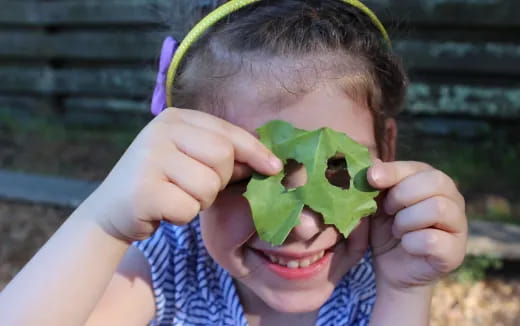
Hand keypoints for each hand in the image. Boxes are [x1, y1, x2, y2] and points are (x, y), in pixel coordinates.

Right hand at [83, 108, 281, 241]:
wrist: (112, 211)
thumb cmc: (161, 183)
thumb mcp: (190, 160)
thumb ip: (222, 155)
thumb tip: (268, 162)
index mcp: (175, 119)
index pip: (228, 132)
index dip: (256, 151)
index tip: (274, 167)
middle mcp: (160, 131)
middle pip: (223, 157)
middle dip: (220, 181)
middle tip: (197, 187)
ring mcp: (148, 158)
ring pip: (208, 185)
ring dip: (201, 201)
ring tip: (178, 196)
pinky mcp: (143, 189)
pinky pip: (189, 208)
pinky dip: (183, 216)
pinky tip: (164, 210)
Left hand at [367, 160, 467, 289]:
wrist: (390, 268)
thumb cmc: (386, 228)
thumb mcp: (377, 203)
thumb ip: (378, 183)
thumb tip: (374, 164)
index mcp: (433, 181)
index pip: (419, 167)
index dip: (394, 171)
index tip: (371, 178)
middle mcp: (452, 199)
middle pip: (435, 182)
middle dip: (402, 196)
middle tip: (388, 211)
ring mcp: (458, 226)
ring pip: (437, 208)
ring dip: (406, 221)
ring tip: (398, 230)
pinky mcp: (456, 252)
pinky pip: (433, 240)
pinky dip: (411, 243)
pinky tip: (407, 245)